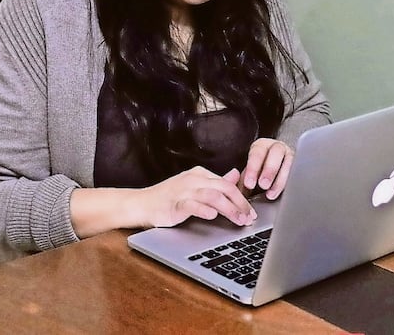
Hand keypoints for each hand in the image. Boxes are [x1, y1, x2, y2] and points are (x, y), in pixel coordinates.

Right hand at [136, 167, 256, 227]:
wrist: (142, 204)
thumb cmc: (168, 198)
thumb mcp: (195, 187)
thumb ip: (215, 182)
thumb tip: (235, 175)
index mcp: (200, 174)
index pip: (227, 184)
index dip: (242, 198)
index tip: (251, 212)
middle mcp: (193, 179)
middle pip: (223, 188)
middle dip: (239, 204)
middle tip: (249, 218)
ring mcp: (183, 190)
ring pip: (212, 195)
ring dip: (228, 208)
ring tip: (238, 220)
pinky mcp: (174, 203)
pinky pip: (191, 204)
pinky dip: (203, 209)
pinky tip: (212, 216)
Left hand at [241, 138, 293, 199]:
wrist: (271, 173)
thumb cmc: (258, 173)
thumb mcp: (250, 173)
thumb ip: (243, 179)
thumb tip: (236, 190)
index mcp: (261, 146)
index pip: (257, 153)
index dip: (253, 168)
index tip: (249, 183)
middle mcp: (277, 147)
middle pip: (276, 153)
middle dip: (269, 170)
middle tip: (263, 185)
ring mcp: (290, 156)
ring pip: (289, 162)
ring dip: (280, 179)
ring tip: (271, 194)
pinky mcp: (298, 166)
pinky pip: (297, 173)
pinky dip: (290, 184)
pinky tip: (284, 193)